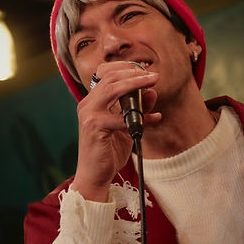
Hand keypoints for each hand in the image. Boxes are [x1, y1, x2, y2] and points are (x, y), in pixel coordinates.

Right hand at [72, 61, 160, 200]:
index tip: (145, 70)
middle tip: (154, 76)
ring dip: (135, 84)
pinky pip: (122, 117)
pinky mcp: (94, 127)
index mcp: (92, 102)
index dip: (125, 68)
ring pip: (112, 89)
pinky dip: (141, 117)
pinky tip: (156, 119)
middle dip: (134, 73)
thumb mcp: (127, 126)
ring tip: (152, 83)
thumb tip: (151, 92)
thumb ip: (138, 109)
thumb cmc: (109, 151)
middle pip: (110, 77)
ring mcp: (89, 115)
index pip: (105, 74)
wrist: (95, 176)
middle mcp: (87, 105)